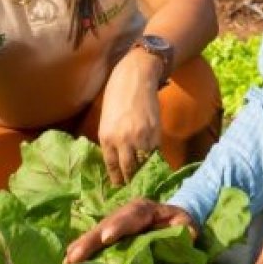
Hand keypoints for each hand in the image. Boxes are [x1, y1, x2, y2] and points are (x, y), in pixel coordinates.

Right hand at [64, 198, 195, 263]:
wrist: (174, 217)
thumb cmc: (180, 222)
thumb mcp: (187, 223)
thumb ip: (188, 229)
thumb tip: (188, 237)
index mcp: (145, 208)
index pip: (131, 216)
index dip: (118, 226)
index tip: (107, 238)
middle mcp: (126, 213)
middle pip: (106, 224)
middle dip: (90, 241)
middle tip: (74, 257)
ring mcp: (116, 221)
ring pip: (97, 232)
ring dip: (81, 247)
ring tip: (67, 262)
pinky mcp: (111, 232)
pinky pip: (95, 240)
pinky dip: (81, 249)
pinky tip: (68, 262)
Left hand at [98, 50, 163, 185]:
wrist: (135, 77)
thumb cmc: (116, 95)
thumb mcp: (107, 120)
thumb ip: (112, 140)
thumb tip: (118, 158)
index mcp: (106, 137)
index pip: (112, 166)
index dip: (117, 179)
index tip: (120, 185)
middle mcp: (123, 140)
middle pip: (128, 169)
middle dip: (130, 179)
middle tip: (133, 185)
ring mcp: (141, 137)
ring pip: (144, 163)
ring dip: (144, 171)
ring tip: (145, 176)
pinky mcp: (155, 131)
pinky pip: (155, 151)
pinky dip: (154, 158)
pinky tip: (154, 161)